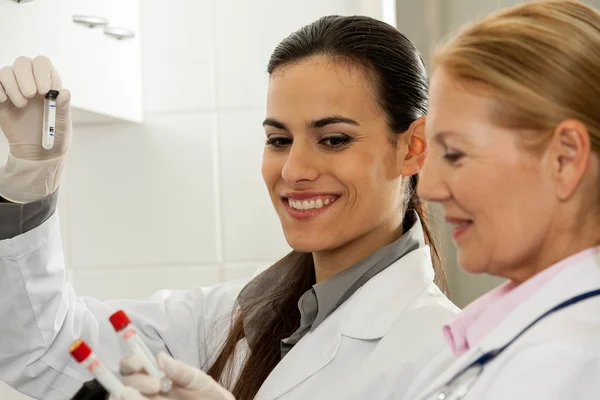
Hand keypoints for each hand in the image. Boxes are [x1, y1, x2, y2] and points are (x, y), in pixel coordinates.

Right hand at [0, 56, 71, 202]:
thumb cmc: (55, 137)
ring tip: (22, 105)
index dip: (41, 71)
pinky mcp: (2, 99)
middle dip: (25, 76)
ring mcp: (14, 89)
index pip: (42, 63)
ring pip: (6, 71)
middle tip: (30, 95)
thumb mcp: (62, 125)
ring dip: (13, 86)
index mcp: (49, 84)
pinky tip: (5, 102)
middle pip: (22, 62)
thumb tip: (64, 92)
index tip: (44, 90)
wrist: (38, 153)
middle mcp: (31, 82)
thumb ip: (63, 108)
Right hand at [116, 353, 235, 399]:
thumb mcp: (198, 380)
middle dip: (137, 381)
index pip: (133, 366)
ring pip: (127, 397)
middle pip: (128, 382)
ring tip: (135, 395)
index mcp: (155, 375)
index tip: (138, 364)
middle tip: (156, 384)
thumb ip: (180, 370)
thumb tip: (160, 357)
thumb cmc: (207, 395)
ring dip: (132, 396)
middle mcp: (146, 390)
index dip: (130, 362)